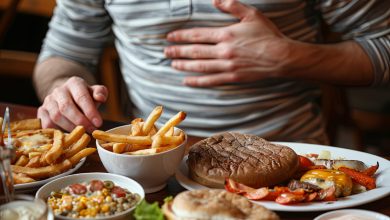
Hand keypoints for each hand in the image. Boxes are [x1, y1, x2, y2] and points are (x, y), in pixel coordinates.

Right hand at [37, 76, 107, 132]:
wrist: (69, 97)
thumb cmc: (86, 97)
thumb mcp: (95, 93)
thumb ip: (101, 93)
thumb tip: (100, 97)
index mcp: (74, 83)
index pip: (81, 97)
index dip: (90, 111)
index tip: (98, 123)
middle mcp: (59, 90)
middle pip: (66, 107)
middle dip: (80, 121)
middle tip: (91, 130)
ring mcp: (48, 100)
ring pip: (56, 116)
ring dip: (70, 127)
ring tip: (82, 133)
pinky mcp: (42, 111)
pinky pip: (47, 123)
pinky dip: (57, 131)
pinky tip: (68, 135)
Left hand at [164, 0, 290, 86]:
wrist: (281, 57)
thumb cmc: (267, 34)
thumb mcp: (251, 14)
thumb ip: (232, 6)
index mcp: (226, 34)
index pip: (198, 35)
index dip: (182, 36)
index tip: (170, 37)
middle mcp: (223, 51)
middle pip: (195, 51)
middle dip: (178, 51)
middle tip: (166, 52)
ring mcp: (227, 66)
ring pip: (200, 66)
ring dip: (184, 65)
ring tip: (172, 65)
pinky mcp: (232, 77)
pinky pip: (211, 80)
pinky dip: (197, 81)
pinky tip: (187, 81)